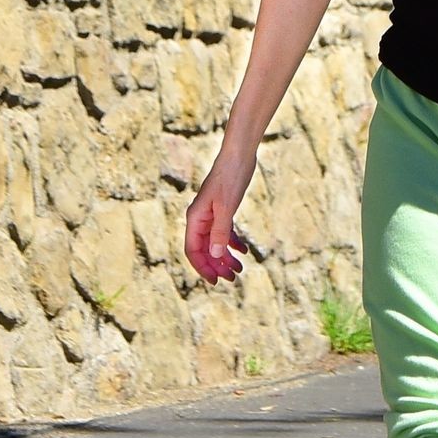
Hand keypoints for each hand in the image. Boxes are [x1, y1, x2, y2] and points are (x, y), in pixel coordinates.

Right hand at [185, 153, 253, 285]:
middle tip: (233, 278)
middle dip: (217, 265)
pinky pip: (224, 233)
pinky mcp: (223, 210)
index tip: (216, 281)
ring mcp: (211, 214)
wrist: (239, 156)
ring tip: (239, 269)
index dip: (203, 268)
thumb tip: (215, 254)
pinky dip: (233, 243)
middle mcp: (200, 218)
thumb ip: (220, 230)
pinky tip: (244, 250)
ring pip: (214, 243)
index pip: (193, 250)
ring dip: (225, 257)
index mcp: (195, 218)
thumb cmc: (231, 178)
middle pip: (204, 249)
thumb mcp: (226, 206)